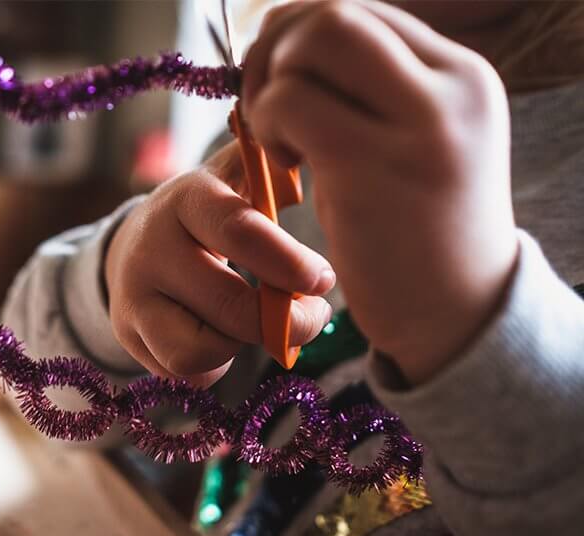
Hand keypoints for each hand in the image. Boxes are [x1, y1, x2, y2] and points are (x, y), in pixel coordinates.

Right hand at [104, 141, 335, 387]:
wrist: (133, 245)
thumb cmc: (208, 213)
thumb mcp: (234, 177)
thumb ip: (269, 165)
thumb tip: (305, 155)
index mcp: (186, 200)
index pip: (238, 231)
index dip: (288, 262)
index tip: (323, 280)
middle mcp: (150, 250)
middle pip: (227, 306)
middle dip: (285, 322)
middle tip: (313, 316)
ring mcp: (132, 298)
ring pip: (197, 351)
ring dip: (241, 345)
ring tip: (256, 325)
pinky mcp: (128, 336)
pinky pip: (184, 374)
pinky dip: (215, 366)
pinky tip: (224, 337)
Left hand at [241, 0, 518, 384]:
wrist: (457, 315)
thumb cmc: (420, 232)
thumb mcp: (412, 145)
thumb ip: (371, 95)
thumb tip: (291, 50)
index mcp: (463, 74)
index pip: (362, 11)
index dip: (302, 34)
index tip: (280, 81)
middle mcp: (450, 87)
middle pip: (334, 14)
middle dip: (277, 48)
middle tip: (262, 103)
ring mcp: (418, 123)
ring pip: (310, 45)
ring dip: (269, 88)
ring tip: (278, 143)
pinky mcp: (372, 166)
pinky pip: (288, 104)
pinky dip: (266, 123)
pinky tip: (282, 165)